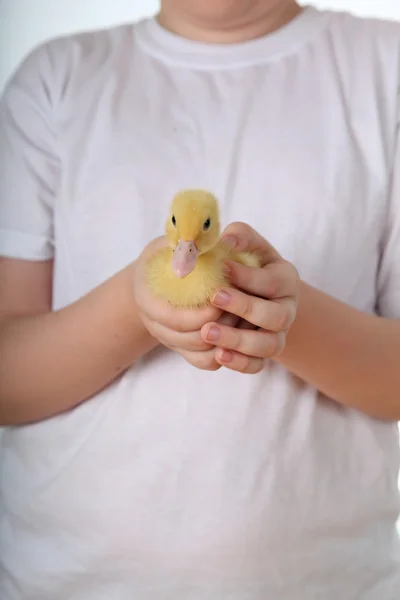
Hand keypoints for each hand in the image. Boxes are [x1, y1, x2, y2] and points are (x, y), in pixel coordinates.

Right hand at [134, 236, 236, 370]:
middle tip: (241, 307)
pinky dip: (227, 353)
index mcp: (146, 298)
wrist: (161, 275)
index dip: (201, 312)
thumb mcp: (174, 243)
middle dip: (221, 324)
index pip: (172, 318)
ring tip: (244, 317)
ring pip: (203, 355)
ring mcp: (171, 341)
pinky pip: (208, 363)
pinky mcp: (186, 351)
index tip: (223, 296)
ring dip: (228, 339)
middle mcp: (154, 325)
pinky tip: (241, 330)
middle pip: (191, 339)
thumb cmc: (172, 253)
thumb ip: (188, 244)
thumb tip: (215, 241)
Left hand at [200, 223, 299, 373]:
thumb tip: (227, 240)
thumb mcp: (245, 244)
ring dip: (238, 340)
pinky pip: (257, 365)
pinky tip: (218, 354)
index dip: (248, 276)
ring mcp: (277, 335)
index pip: (272, 281)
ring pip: (267, 345)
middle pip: (275, 316)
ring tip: (207, 332)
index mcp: (286, 279)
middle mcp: (287, 309)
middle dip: (244, 307)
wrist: (244, 292)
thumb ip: (239, 236)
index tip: (222, 267)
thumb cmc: (243, 263)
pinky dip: (239, 362)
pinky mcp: (263, 354)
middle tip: (214, 298)